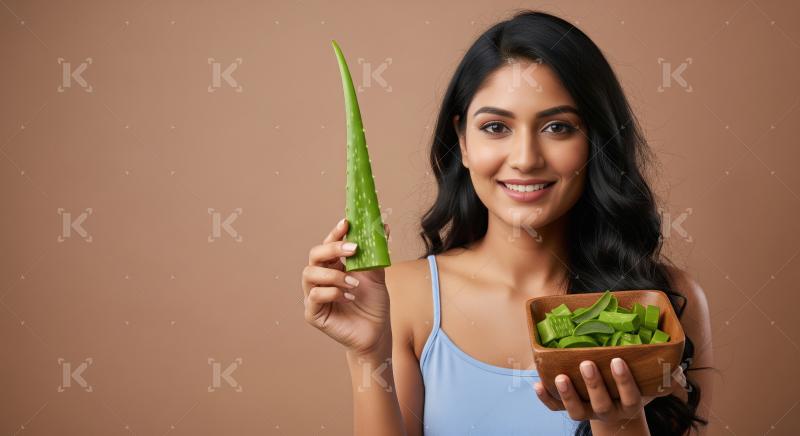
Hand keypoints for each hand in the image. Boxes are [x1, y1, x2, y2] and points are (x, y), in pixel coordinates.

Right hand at [301, 218, 391, 356]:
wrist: (377, 332)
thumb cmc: (373, 304)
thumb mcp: (376, 276)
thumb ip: (376, 253)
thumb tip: (383, 226)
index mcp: (333, 266)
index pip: (328, 244)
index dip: (335, 232)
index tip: (347, 222)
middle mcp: (320, 279)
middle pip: (315, 255)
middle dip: (332, 248)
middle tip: (353, 248)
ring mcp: (314, 295)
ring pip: (310, 274)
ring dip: (334, 275)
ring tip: (354, 283)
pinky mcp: (313, 313)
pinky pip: (314, 296)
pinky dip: (333, 293)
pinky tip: (349, 297)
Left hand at [533, 358, 685, 425]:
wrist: (617, 412)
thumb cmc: (632, 386)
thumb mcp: (647, 380)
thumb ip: (657, 366)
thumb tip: (673, 342)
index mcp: (629, 404)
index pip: (630, 396)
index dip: (624, 381)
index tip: (617, 361)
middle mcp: (609, 411)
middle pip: (601, 404)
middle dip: (594, 384)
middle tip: (586, 363)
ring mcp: (588, 412)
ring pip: (577, 411)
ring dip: (568, 394)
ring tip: (560, 376)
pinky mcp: (570, 410)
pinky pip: (556, 409)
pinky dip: (546, 399)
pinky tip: (537, 384)